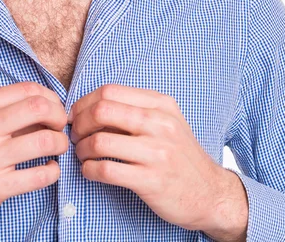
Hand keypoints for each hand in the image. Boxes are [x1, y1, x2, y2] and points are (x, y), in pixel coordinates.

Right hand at [0, 82, 68, 240]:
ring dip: (60, 145)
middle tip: (60, 129)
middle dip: (60, 117)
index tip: (54, 111)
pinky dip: (53, 172)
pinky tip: (49, 170)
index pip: (28, 90)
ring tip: (57, 150)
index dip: (51, 99)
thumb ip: (4, 113)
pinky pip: (39, 175)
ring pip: (45, 141)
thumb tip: (47, 106)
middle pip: (39, 108)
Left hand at [68, 84, 247, 241]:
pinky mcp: (151, 180)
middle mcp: (160, 124)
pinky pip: (106, 170)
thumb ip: (134, 110)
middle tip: (75, 136)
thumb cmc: (179, 155)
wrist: (210, 193)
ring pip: (99, 142)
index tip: (76, 116)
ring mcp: (157, 152)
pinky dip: (89, 170)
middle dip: (79, 124)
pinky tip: (90, 171)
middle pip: (101, 111)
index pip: (109, 91)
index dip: (84, 103)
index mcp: (161, 105)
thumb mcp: (166, 122)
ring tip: (83, 155)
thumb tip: (88, 108)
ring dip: (81, 150)